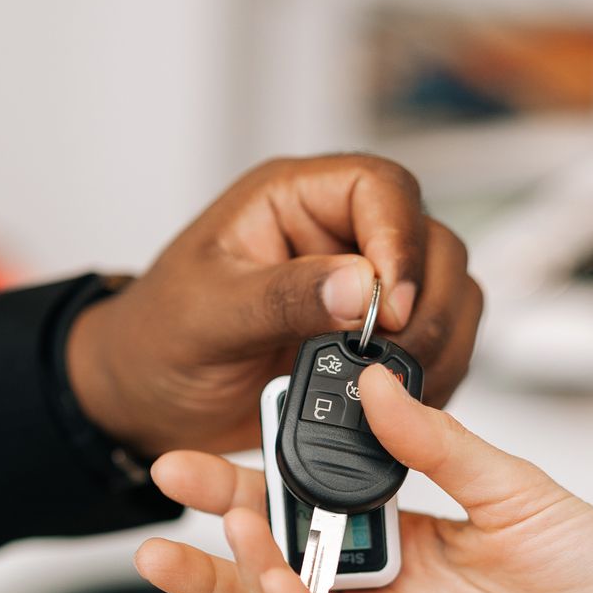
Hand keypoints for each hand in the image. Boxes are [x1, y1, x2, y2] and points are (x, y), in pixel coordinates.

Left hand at [65, 154, 482, 455]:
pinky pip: (436, 343)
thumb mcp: (208, 315)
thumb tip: (358, 285)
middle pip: (431, 242)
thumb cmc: (157, 341)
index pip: (379, 188)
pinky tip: (398, 405)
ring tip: (394, 388)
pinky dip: (431, 375)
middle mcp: (338, 235)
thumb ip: (282, 296)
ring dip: (437, 343)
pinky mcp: (375, 340)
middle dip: (424, 305)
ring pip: (447, 293)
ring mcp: (363, 288)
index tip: (386, 306)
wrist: (146, 403)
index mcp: (293, 200)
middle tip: (390, 358)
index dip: (399, 241)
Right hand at [133, 364, 592, 592]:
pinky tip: (274, 582)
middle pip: (277, 568)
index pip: (305, 511)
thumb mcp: (509, 485)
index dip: (249, 485)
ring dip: (243, 575)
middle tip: (164, 479)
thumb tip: (375, 387)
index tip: (202, 450)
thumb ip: (435, 444)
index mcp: (402, 543)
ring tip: (208, 530)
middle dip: (216, 530)